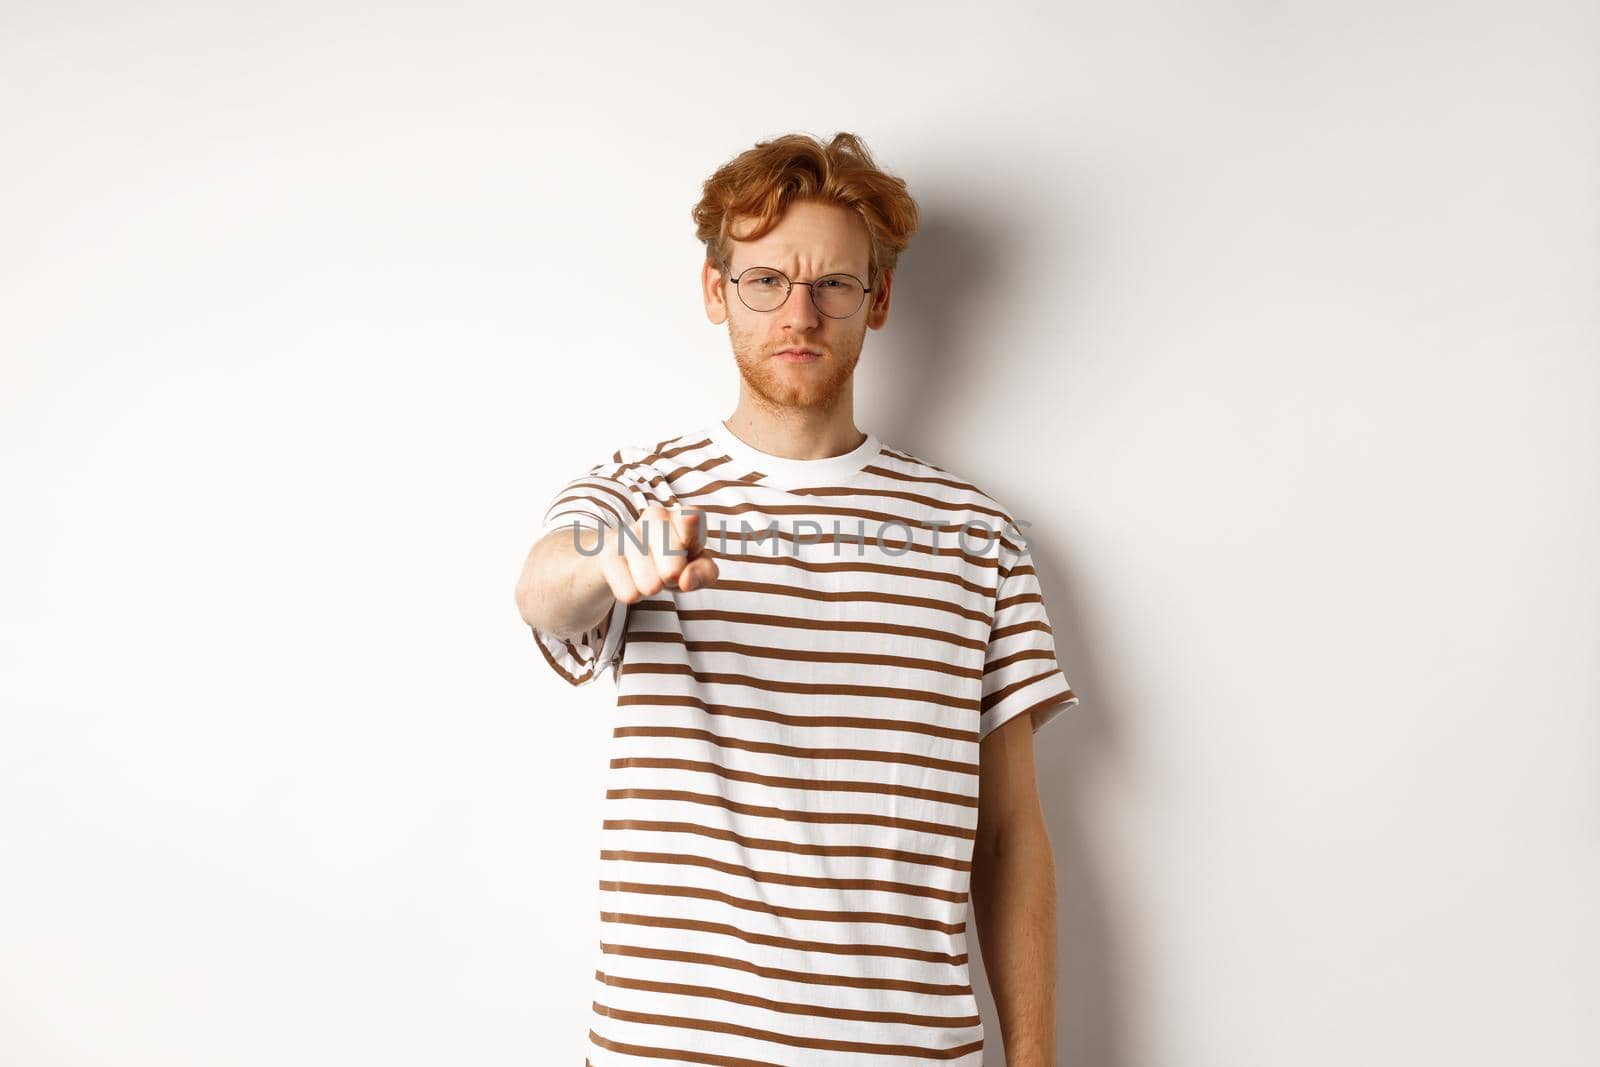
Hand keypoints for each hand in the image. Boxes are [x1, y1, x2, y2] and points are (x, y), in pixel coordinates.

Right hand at [596, 504, 719, 602]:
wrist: (626, 560)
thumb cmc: (672, 562)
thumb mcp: (696, 569)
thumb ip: (704, 573)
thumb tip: (685, 580)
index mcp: (684, 518)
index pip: (691, 517)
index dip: (691, 522)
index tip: (690, 518)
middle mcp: (657, 517)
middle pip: (672, 569)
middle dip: (673, 580)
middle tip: (668, 570)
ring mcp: (630, 532)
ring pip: (650, 584)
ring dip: (653, 587)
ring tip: (650, 573)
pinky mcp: (608, 553)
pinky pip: (628, 591)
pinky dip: (634, 594)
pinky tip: (632, 578)